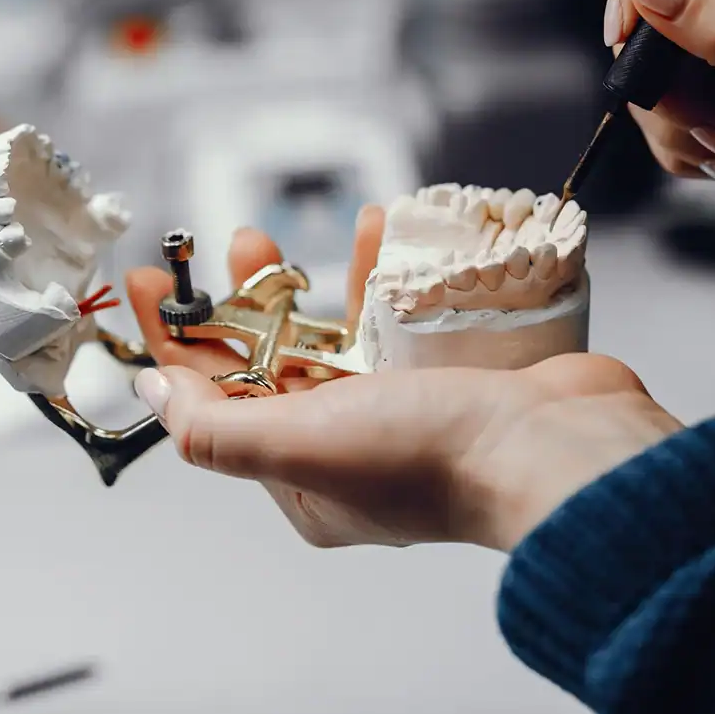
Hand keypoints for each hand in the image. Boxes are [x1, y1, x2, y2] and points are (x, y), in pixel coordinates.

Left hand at [126, 216, 680, 551]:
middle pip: (276, 363)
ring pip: (336, 336)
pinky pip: (394, 319)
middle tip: (239, 242)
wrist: (561, 447)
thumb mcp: (303, 444)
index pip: (217, 407)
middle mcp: (349, 450)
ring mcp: (402, 412)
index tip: (153, 285)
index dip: (177, 344)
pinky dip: (381, 275)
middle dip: (248, 301)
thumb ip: (218, 426)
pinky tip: (375, 231)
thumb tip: (154, 394)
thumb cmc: (436, 455)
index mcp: (306, 482)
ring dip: (313, 282)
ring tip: (300, 236)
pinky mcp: (445, 375)